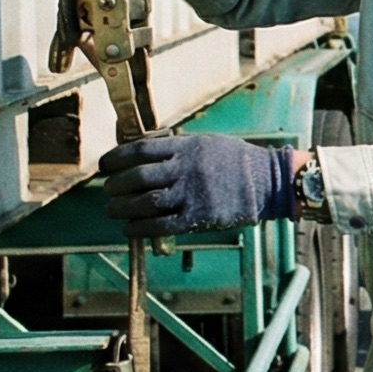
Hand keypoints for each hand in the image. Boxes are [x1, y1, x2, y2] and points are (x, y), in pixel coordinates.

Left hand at [97, 134, 297, 237]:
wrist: (268, 182)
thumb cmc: (236, 161)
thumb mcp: (206, 143)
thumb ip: (177, 149)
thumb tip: (142, 156)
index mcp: (186, 147)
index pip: (140, 150)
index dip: (116, 158)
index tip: (104, 165)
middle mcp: (186, 169)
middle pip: (138, 177)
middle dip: (115, 185)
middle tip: (107, 190)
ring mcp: (193, 194)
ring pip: (145, 202)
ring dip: (122, 208)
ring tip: (112, 210)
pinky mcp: (199, 217)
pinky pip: (161, 225)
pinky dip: (140, 227)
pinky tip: (130, 228)